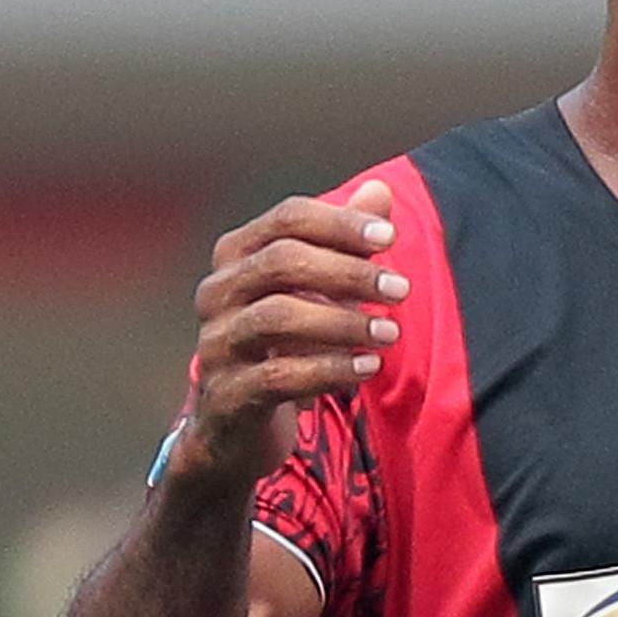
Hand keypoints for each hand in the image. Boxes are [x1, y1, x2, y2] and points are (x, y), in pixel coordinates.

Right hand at [176, 180, 402, 483]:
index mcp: (238, 256)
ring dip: (342, 322)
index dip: (339, 222)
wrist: (235, 425)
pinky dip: (329, 369)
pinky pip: (278, 377)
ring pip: (276, 318)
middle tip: (401, 288)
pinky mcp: (226, 394)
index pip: (287, 219)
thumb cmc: (283, 344)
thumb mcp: (317, 291)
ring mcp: (216, 344)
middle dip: (348, 272)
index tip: (390, 235)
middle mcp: (218, 293)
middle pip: (281, 262)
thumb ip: (345, 243)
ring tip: (390, 332)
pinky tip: (368, 367)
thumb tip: (380, 191)